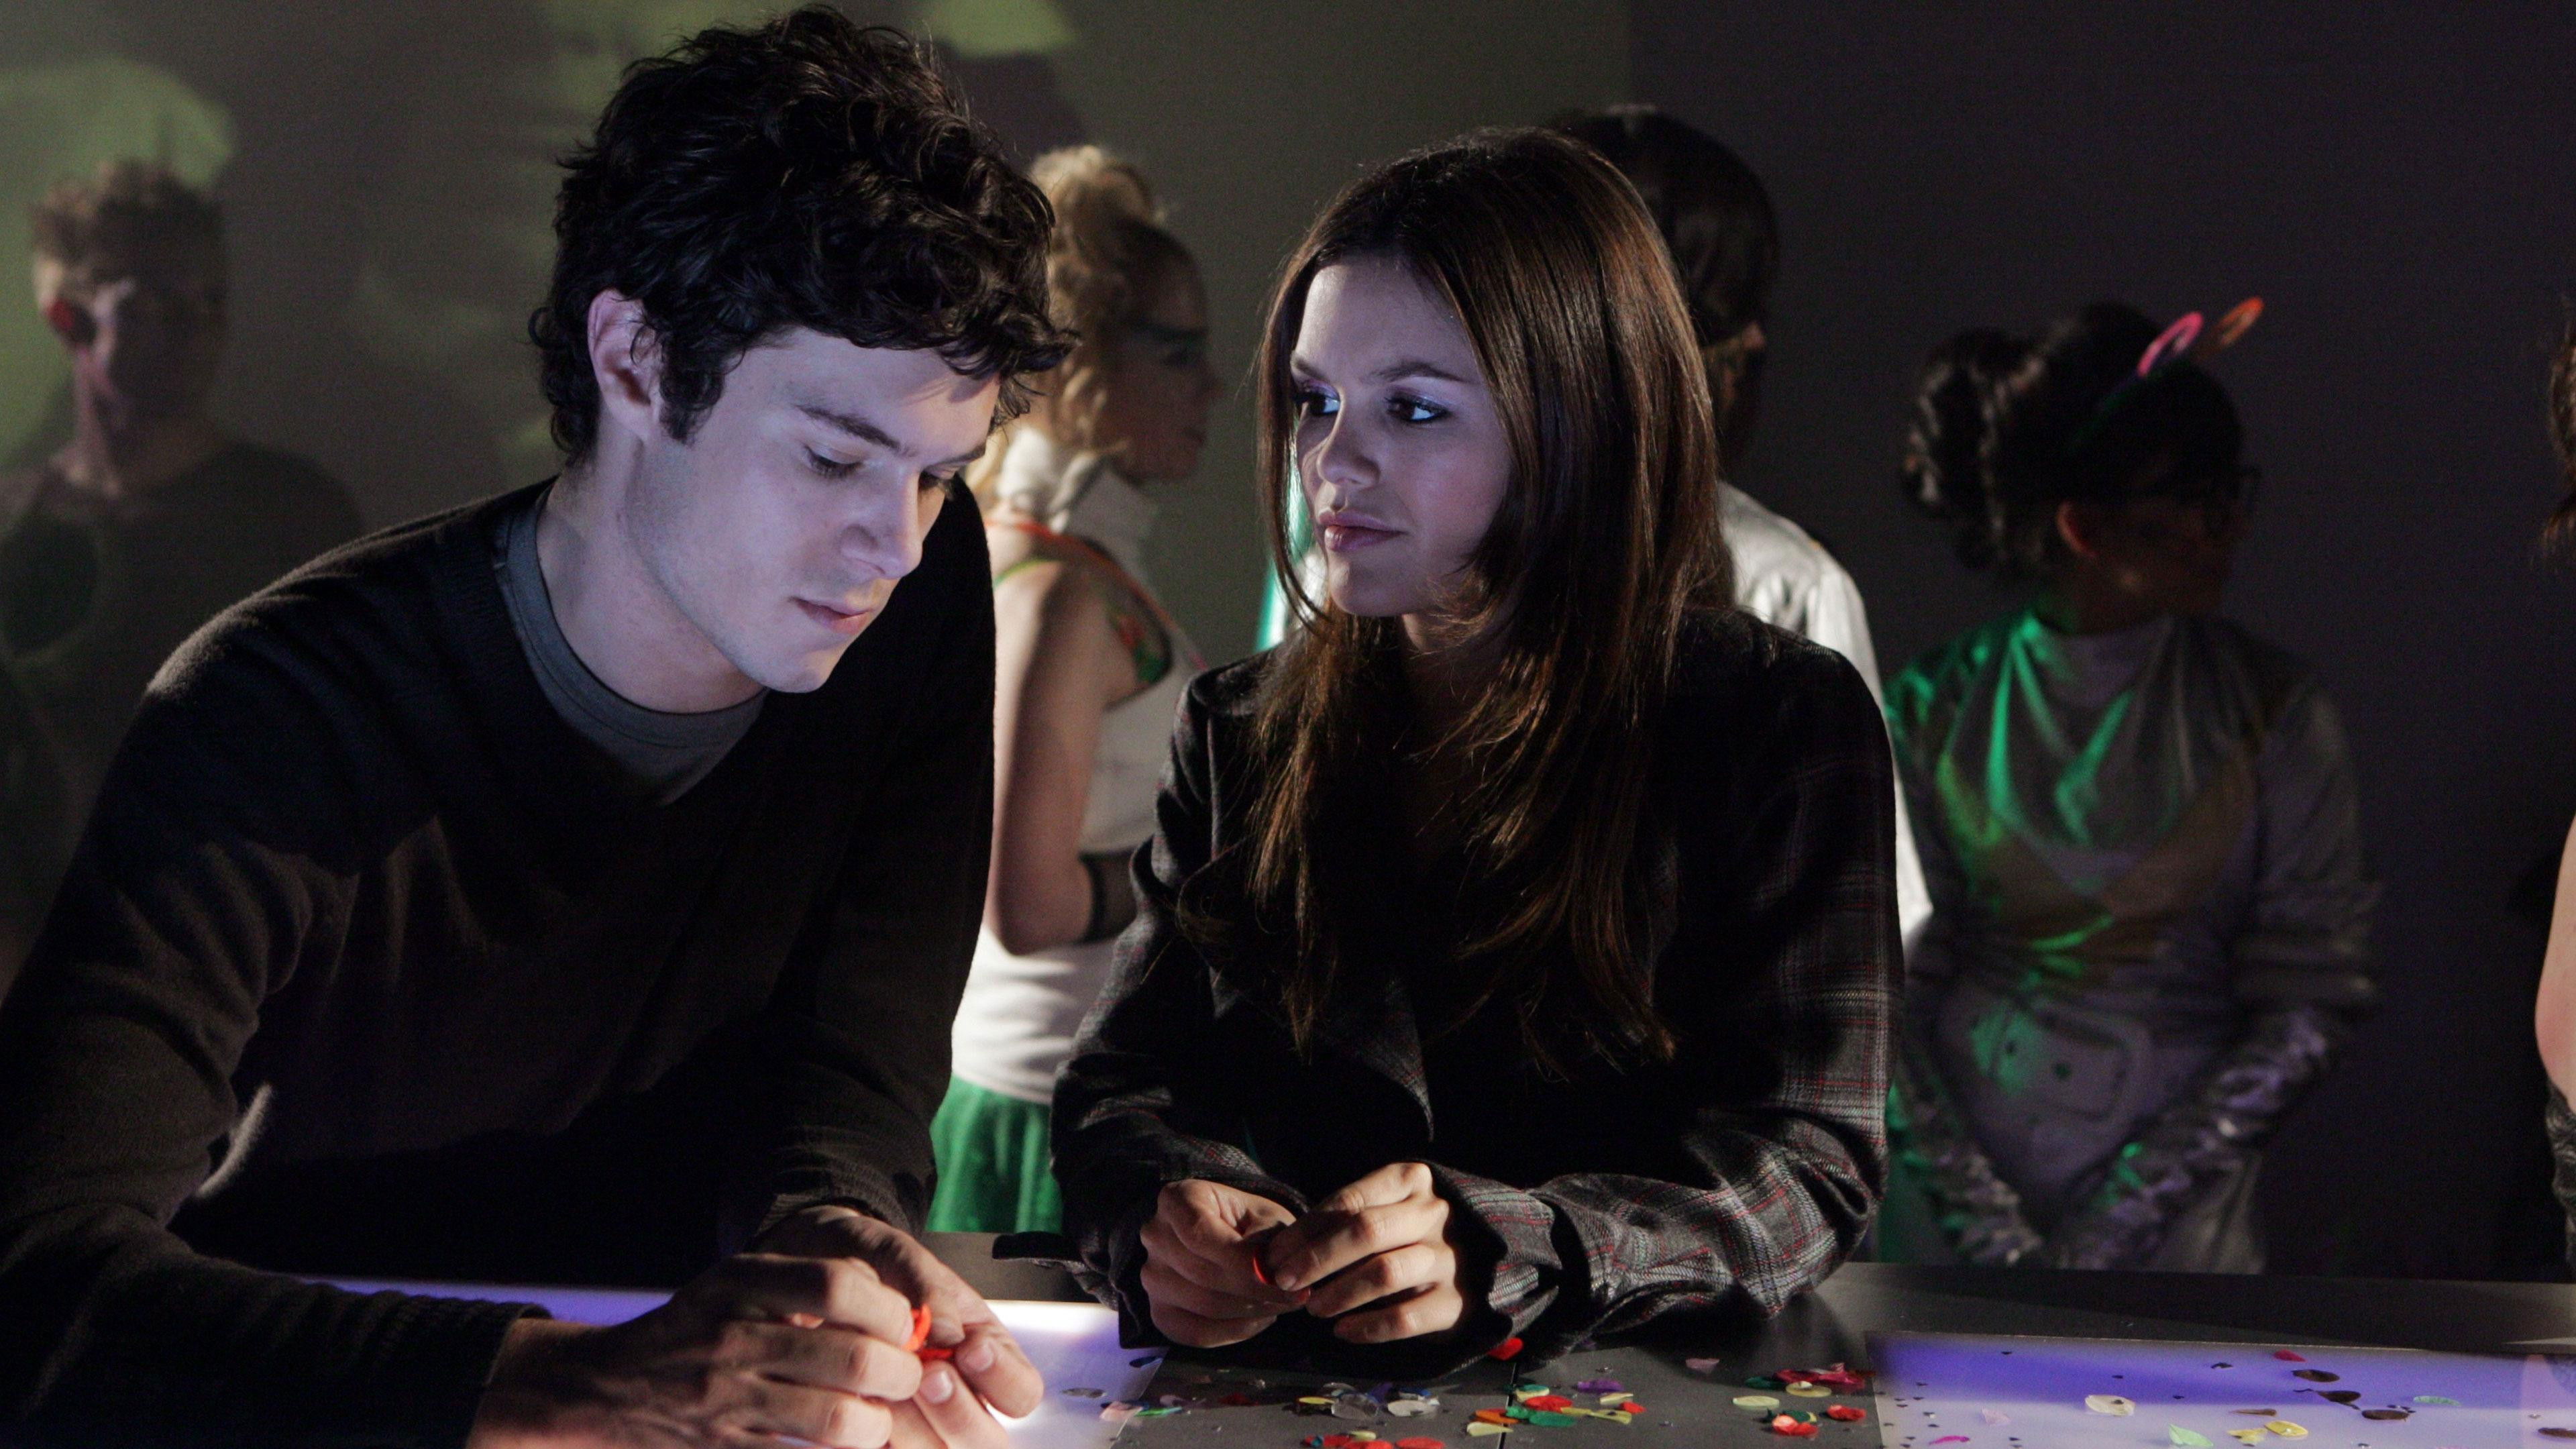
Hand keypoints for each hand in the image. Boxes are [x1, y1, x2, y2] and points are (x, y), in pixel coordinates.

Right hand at [468, 1252, 922, 1447]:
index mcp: (741, 1284)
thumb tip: (901, 1310)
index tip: (905, 1325)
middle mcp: (734, 1337)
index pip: (839, 1286)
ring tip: (877, 1418)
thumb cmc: (697, 1328)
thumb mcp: (737, 1284)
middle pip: (853, 1357)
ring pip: (835, 1419)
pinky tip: (848, 1445)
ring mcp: (726, 1399)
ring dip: (876, 1424)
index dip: (890, 1308)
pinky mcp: (722, 1448)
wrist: (607, 1386)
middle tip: (904, 1377)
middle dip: (900, 1372)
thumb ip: (808, 1284)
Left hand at [752, 1205, 1043, 1444]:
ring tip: (880, 1388)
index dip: (1002, 1379)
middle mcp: (957, 1396)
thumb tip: (950, 1334)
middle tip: (928, 1375)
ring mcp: (917, 1423)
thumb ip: (928, 1288)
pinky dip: (868, 1436)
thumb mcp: (899, 1257)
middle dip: (960, 1412)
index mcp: (982, 1352)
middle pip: (986, 1440)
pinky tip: (851, 1404)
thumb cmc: (865, 1262)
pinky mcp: (873, 1433)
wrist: (806, 1265)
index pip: (1020, 1393)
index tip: (971, 1348)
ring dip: (913, 1429)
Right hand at [1138, 1179, 1305, 1346]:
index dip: (1241, 1262)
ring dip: (1250, 1311)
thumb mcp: (1266, 1219)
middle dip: (1255, 1290)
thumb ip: (1267, 1244)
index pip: (1200, 1235)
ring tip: (1280, 1303)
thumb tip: (1273, 1278)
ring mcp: (1152, 1276)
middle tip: (1295, 1297)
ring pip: (1203, 1305)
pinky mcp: (1160, 1311)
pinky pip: (1194, 1333)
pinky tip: (1257, 1319)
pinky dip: (1232, 1332)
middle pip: (1202, 1274)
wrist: (1235, 1237)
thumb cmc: (1252, 1223)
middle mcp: (1154, 1236)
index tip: (1283, 1278)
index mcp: (1176, 1199)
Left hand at [1261, 1161, 1464, 1343]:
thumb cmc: (1410, 1232)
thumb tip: (1281, 1252)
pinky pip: (1404, 1318)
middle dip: (1317, 1258)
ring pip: (1384, 1272)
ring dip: (1339, 1292)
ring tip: (1314, 1308)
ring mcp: (1448, 1259)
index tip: (1275, 1254)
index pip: (1351, 1200)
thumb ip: (1341, 1220)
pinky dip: (1366, 1327)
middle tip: (1286, 1282)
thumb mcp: (1383, 1209)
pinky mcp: (1456, 1303)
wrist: (1479, 1263)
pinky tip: (1343, 1331)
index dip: (1307, 1229)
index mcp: (1411, 1181)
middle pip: (1366, 1230)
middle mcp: (1434, 1215)